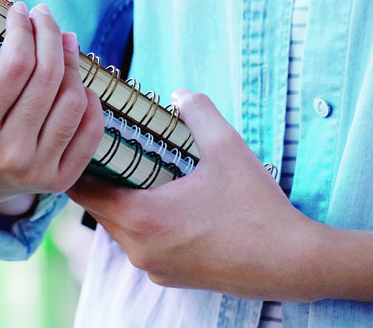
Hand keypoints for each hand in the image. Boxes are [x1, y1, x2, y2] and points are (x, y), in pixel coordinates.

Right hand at [0, 2, 103, 211]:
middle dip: (50, 37)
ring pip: (73, 102)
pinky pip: (91, 130)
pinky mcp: (63, 178)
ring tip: (64, 41)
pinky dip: (91, 101)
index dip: (23, 32)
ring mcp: (40, 169)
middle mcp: (10, 153)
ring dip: (74, 64)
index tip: (21, 11)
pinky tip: (80, 81)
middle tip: (46, 16)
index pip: (14, 68)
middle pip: (48, 79)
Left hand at [68, 89, 327, 300]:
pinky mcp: (172, 278)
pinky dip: (149, 224)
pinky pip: (145, 245)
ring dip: (128, 202)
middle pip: (101, 209)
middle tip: (121, 148)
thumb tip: (179, 94)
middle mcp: (138, 249)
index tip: (89, 138)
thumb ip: (198, 112)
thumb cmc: (256, 208)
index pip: (83, 188)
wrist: (290, 262)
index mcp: (141, 218)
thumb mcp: (227, 148)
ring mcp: (154, 268)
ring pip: (123, 229)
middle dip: (107, 178)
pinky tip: (176, 204)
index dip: (82, 160)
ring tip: (149, 173)